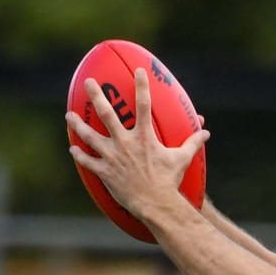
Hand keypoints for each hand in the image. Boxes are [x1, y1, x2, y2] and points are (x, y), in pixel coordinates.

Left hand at [65, 67, 209, 226]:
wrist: (156, 204)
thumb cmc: (169, 181)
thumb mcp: (182, 160)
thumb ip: (192, 143)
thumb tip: (206, 133)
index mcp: (144, 137)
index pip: (144, 105)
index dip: (142, 85)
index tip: (138, 70)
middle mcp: (125, 143)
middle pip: (107, 114)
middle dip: (97, 95)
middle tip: (90, 82)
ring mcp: (112, 157)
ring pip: (90, 136)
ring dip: (78, 125)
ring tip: (69, 115)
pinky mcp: (105, 172)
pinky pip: (88, 162)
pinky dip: (80, 155)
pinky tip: (73, 149)